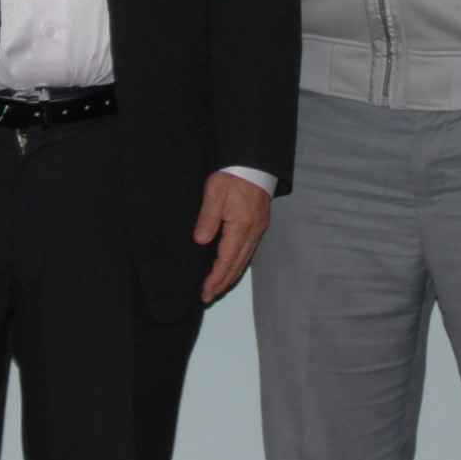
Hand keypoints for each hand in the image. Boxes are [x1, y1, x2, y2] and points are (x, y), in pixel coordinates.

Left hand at [194, 173, 272, 304]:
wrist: (254, 162)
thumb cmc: (233, 175)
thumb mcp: (214, 193)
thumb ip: (207, 218)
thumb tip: (200, 241)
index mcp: (241, 226)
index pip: (226, 260)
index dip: (215, 278)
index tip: (205, 292)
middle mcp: (253, 232)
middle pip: (237, 266)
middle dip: (223, 284)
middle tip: (209, 297)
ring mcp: (259, 229)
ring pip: (244, 261)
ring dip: (231, 276)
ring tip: (218, 288)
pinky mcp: (260, 225)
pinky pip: (249, 252)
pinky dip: (238, 265)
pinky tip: (231, 268)